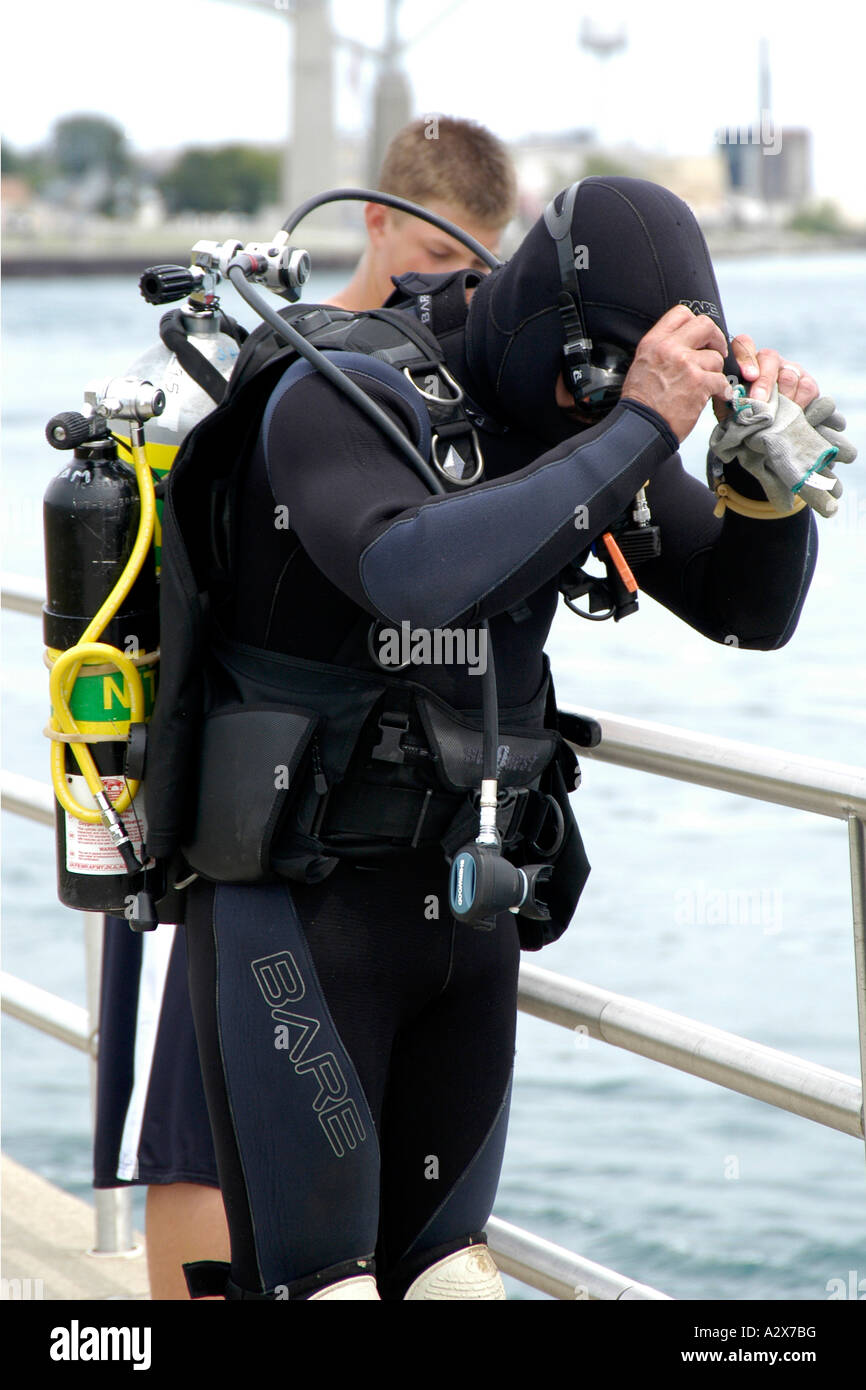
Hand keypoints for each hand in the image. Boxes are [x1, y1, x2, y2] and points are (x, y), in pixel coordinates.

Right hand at [621, 305, 731, 442]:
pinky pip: (721, 380)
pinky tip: (716, 396)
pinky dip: (722, 390)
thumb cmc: (641, 403)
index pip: (681, 314)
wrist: (640, 427)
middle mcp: (669, 348)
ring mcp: (686, 365)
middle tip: (716, 351)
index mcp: (653, 342)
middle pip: (705, 325)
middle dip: (715, 339)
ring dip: (715, 372)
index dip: (695, 324)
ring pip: (715, 358)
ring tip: (708, 385)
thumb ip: (662, 350)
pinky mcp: (699, 383)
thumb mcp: (642, 365)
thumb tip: (683, 343)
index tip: (699, 338)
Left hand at [713, 334, 819, 420]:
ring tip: (773, 416)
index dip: (746, 358)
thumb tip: (726, 391)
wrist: (761, 437)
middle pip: (769, 358)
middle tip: (759, 401)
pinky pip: (806, 387)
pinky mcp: (807, 383)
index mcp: (744, 362)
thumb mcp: (726, 408)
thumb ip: (725, 395)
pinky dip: (798, 403)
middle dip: (764, 381)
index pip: (744, 345)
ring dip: (780, 398)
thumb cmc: (739, 420)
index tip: (748, 376)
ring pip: (788, 375)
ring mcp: (789, 370)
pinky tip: (789, 415)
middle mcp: (768, 361)